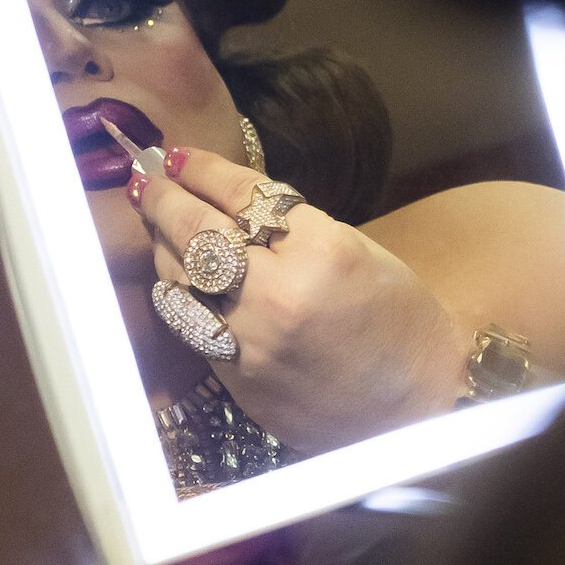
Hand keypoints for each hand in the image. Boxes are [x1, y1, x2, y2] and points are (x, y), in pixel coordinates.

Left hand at [130, 147, 472, 451]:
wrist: (418, 407)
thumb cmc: (401, 320)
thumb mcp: (357, 250)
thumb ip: (292, 227)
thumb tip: (228, 200)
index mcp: (322, 253)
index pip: (242, 196)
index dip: (202, 170)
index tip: (177, 156)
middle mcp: (278, 297)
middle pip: (197, 233)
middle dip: (163, 199)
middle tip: (145, 178)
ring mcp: (251, 344)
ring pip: (179, 281)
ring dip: (161, 247)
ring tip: (155, 223)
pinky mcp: (237, 382)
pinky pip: (188, 327)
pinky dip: (179, 295)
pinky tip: (176, 276)